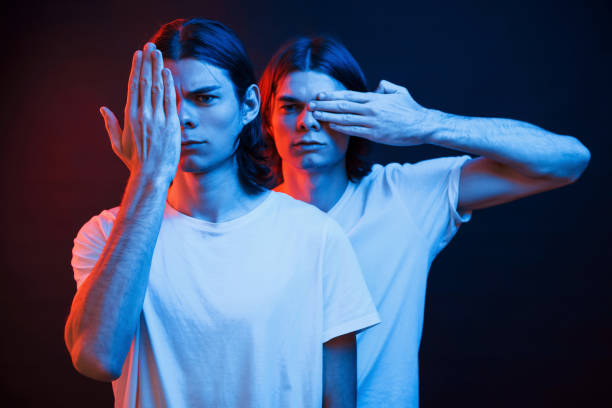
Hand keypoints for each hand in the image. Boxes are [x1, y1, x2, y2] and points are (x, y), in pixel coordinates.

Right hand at [99, 43, 179, 181]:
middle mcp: (143, 114)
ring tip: (159, 53)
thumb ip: (111, 125)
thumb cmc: (135, 162)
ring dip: (158, 68)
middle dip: (147, 62)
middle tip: (150, 46)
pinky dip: (169, 85)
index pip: (134, 86)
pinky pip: (170, 101)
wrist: (152, 175)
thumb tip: (103, 109)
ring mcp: (157, 119)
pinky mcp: (171, 125)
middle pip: (145, 82)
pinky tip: (168, 73)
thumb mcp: (118, 144)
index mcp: (130, 116)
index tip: (138, 55)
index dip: (137, 68)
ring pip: (157, 88)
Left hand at [309, 80, 433, 145]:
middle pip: (342, 106)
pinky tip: (331, 126)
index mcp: (375, 98)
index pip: (349, 95)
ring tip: (315, 115)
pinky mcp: (375, 134)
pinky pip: (354, 131)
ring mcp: (372, 122)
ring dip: (328, 117)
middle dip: (325, 105)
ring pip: (345, 119)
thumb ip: (385, 87)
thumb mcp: (399, 92)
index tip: (320, 94)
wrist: (423, 125)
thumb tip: (376, 87)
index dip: (332, 95)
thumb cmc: (411, 109)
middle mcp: (371, 109)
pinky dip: (342, 128)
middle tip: (310, 104)